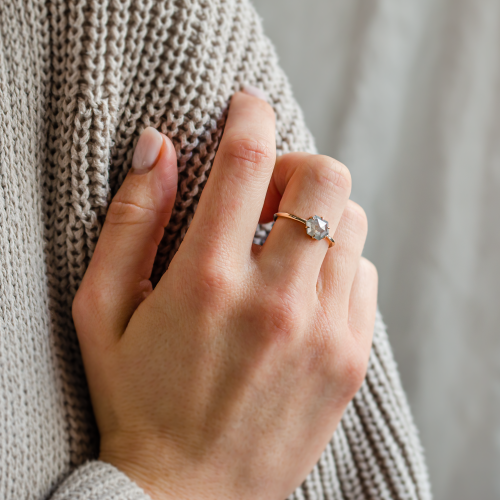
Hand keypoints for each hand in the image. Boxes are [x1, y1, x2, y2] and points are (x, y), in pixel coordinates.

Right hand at [72, 90, 377, 499]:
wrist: (188, 496)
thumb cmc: (136, 400)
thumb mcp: (102, 310)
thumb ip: (130, 221)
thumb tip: (160, 147)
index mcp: (206, 282)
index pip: (245, 161)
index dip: (248, 116)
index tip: (245, 107)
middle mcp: (275, 302)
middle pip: (326, 178)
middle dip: (297, 165)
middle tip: (266, 194)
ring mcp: (324, 333)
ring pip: (352, 224)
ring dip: (316, 218)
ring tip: (279, 248)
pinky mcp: (350, 359)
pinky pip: (364, 276)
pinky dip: (336, 264)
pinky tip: (300, 290)